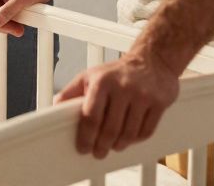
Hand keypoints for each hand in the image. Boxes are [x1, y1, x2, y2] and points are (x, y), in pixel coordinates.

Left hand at [54, 53, 179, 158]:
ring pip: (129, 133)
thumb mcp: (90, 76)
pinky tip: (129, 138)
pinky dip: (136, 140)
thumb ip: (71, 92)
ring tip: (113, 146)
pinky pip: (146, 131)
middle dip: (102, 146)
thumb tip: (54, 107)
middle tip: (98, 152)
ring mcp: (142, 95)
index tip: (83, 148)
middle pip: (110, 129)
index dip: (86, 137)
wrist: (152, 60)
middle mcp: (122, 88)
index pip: (91, 116)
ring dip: (119, 145)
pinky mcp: (159, 103)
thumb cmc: (116, 71)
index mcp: (102, 82)